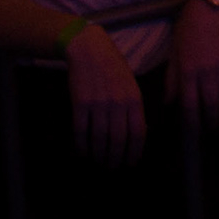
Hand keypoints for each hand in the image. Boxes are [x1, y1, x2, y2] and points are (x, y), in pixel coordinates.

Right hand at [66, 24, 146, 166]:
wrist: (90, 49)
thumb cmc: (113, 68)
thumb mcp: (131, 85)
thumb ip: (134, 108)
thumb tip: (136, 135)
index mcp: (134, 99)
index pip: (138, 133)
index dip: (134, 152)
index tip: (130, 164)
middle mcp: (118, 103)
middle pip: (118, 140)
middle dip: (115, 159)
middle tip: (112, 169)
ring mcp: (98, 103)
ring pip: (99, 139)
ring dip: (98, 156)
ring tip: (98, 164)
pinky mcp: (80, 103)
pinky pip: (80, 131)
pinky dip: (81, 146)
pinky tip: (81, 153)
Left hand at [168, 0, 218, 128]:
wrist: (211, 4)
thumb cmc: (187, 28)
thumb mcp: (174, 53)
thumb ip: (173, 79)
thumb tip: (171, 102)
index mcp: (187, 71)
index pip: (190, 105)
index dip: (192, 123)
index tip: (193, 134)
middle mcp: (206, 71)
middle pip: (212, 105)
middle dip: (211, 121)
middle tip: (209, 130)